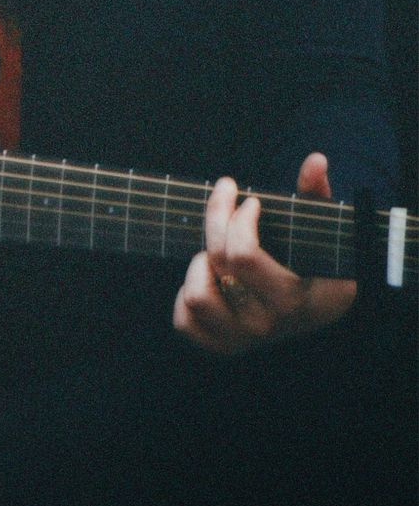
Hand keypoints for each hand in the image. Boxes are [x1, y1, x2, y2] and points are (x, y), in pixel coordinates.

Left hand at [173, 152, 355, 354]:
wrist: (315, 308)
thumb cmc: (315, 260)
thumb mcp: (320, 230)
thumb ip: (316, 195)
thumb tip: (315, 160)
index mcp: (296, 299)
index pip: (242, 255)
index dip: (238, 218)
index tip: (251, 201)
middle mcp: (269, 324)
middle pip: (218, 262)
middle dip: (218, 219)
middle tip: (227, 200)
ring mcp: (244, 339)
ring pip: (196, 294)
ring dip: (202, 263)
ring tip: (219, 249)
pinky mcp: (222, 345)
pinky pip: (184, 322)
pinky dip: (186, 296)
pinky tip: (208, 276)